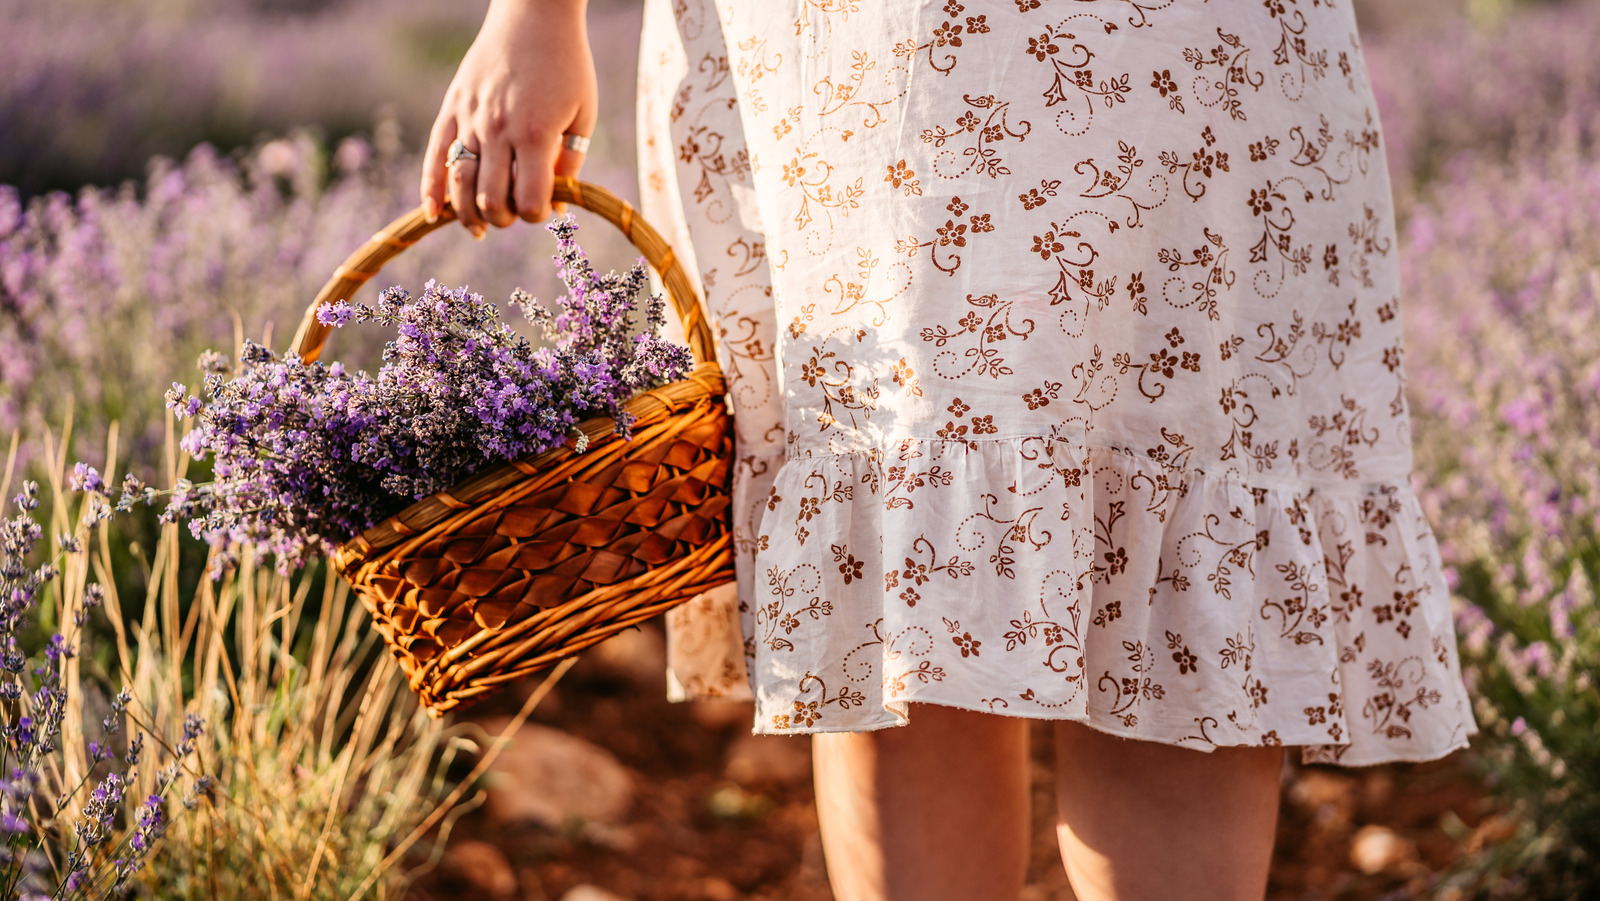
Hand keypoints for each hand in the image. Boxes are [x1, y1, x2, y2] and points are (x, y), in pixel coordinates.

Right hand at [421, 0, 596, 235]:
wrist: (533, 16)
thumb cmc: (567, 67)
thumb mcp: (583, 116)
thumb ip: (569, 164)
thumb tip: (555, 208)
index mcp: (535, 136)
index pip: (529, 202)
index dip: (536, 214)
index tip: (543, 206)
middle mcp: (498, 131)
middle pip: (491, 201)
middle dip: (504, 219)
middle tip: (513, 212)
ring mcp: (470, 120)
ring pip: (460, 185)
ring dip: (469, 215)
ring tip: (480, 226)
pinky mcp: (452, 109)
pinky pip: (435, 156)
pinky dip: (431, 190)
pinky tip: (436, 213)